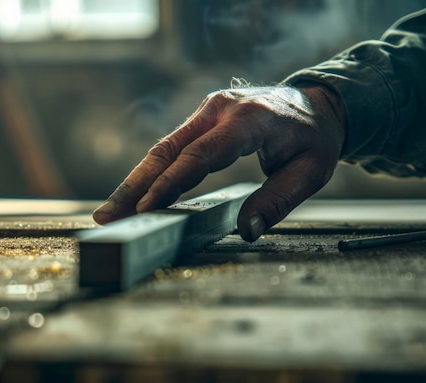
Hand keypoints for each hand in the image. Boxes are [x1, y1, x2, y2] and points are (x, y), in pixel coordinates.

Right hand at [93, 83, 345, 241]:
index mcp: (248, 119)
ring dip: (136, 180)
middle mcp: (221, 109)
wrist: (318, 106)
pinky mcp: (204, 118)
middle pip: (168, 149)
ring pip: (164, 147)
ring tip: (110, 211)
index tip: (145, 207)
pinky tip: (137, 195)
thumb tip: (246, 231)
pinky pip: (174, 147)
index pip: (201, 154)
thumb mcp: (310, 173)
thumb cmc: (315, 140)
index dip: (171, 183)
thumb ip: (277, 201)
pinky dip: (153, 172)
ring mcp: (210, 110)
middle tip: (107, 215)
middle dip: (136, 185)